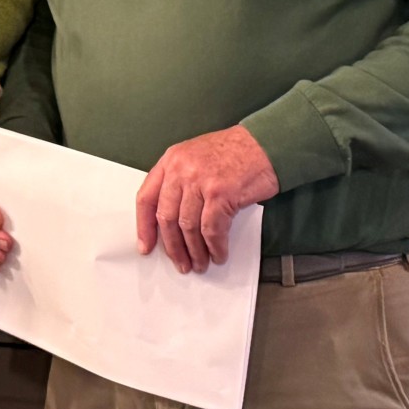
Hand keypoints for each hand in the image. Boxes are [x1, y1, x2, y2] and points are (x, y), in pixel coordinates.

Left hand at [136, 124, 279, 272]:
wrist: (264, 144)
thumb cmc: (234, 152)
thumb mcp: (194, 157)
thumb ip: (179, 182)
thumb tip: (172, 222)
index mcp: (170, 160)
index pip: (146, 198)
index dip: (144, 226)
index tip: (146, 246)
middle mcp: (181, 170)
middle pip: (166, 217)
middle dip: (173, 246)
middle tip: (181, 263)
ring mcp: (200, 181)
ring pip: (188, 227)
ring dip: (196, 251)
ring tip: (201, 263)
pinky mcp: (221, 194)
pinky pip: (212, 230)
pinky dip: (215, 247)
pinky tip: (218, 254)